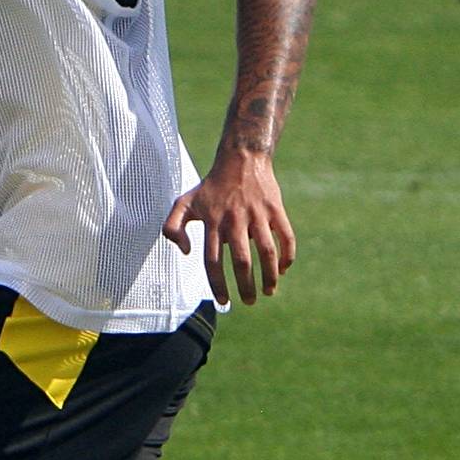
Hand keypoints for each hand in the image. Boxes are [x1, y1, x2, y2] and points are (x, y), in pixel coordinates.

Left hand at [164, 150, 294, 305]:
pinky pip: (286, 237)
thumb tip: (185, 253)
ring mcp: (257, 215)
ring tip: (268, 291)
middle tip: (248, 301)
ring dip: (269, 276)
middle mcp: (235, 220)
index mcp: (213, 223)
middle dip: (246, 286)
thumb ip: (172, 227)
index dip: (218, 284)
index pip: (212, 261)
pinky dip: (287, 256)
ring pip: (267, 252)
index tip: (223, 301)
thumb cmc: (210, 186)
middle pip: (241, 261)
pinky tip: (283, 269)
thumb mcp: (184, 203)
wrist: (241, 158)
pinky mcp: (275, 209)